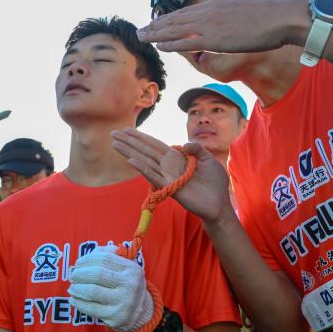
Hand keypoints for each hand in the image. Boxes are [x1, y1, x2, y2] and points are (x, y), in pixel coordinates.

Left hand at [68, 245, 152, 331]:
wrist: (140, 312)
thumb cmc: (126, 284)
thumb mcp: (125, 267)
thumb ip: (109, 254)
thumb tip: (90, 254)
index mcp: (132, 269)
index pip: (104, 259)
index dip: (87, 259)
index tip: (78, 263)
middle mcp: (130, 285)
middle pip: (97, 274)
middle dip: (80, 274)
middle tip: (73, 276)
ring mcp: (123, 302)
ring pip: (92, 292)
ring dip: (77, 288)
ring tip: (72, 288)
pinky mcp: (115, 317)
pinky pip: (91, 308)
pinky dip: (78, 303)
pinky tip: (73, 299)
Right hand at [111, 128, 231, 223]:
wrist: (219, 202)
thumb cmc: (214, 181)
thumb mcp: (208, 159)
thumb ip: (197, 148)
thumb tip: (184, 144)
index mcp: (176, 157)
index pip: (155, 144)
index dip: (141, 137)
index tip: (127, 130)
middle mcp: (168, 165)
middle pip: (145, 151)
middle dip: (129, 142)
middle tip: (113, 133)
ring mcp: (167, 176)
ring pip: (145, 162)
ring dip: (130, 153)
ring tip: (115, 144)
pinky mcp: (170, 187)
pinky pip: (154, 176)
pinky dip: (143, 169)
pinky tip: (131, 161)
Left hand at [137, 0, 309, 52]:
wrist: (281, 18)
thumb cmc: (270, 17)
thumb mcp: (246, 10)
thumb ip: (233, 15)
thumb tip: (231, 20)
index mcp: (217, 5)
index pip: (187, 12)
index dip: (170, 18)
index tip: (156, 22)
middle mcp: (210, 12)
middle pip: (176, 19)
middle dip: (156, 25)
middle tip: (140, 30)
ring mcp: (211, 25)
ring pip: (176, 29)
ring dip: (156, 34)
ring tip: (141, 37)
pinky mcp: (215, 39)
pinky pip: (187, 42)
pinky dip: (170, 44)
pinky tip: (158, 45)